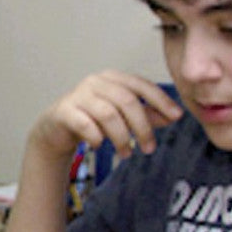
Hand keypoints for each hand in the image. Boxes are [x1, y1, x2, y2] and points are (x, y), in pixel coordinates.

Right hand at [31, 71, 181, 162]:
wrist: (55, 128)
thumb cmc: (91, 119)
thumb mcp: (122, 116)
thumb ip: (146, 114)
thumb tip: (174, 116)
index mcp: (112, 78)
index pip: (141, 85)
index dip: (161, 100)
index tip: (176, 116)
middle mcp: (95, 82)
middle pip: (127, 101)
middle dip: (142, 127)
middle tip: (149, 148)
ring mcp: (78, 94)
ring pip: (108, 114)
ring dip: (121, 137)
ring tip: (126, 153)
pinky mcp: (64, 111)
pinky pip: (85, 124)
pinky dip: (97, 137)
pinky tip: (100, 146)